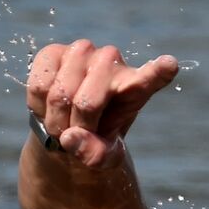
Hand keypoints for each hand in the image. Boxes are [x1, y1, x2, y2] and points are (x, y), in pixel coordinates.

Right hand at [26, 40, 178, 168]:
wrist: (68, 124)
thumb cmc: (95, 137)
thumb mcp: (103, 156)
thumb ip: (95, 154)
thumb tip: (72, 138)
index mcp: (136, 86)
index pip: (151, 77)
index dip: (158, 71)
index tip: (169, 64)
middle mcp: (112, 60)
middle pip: (88, 103)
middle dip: (77, 127)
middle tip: (77, 134)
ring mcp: (83, 52)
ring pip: (60, 95)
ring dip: (56, 120)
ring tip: (63, 124)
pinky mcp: (53, 52)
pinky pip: (40, 87)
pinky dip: (39, 107)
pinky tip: (49, 108)